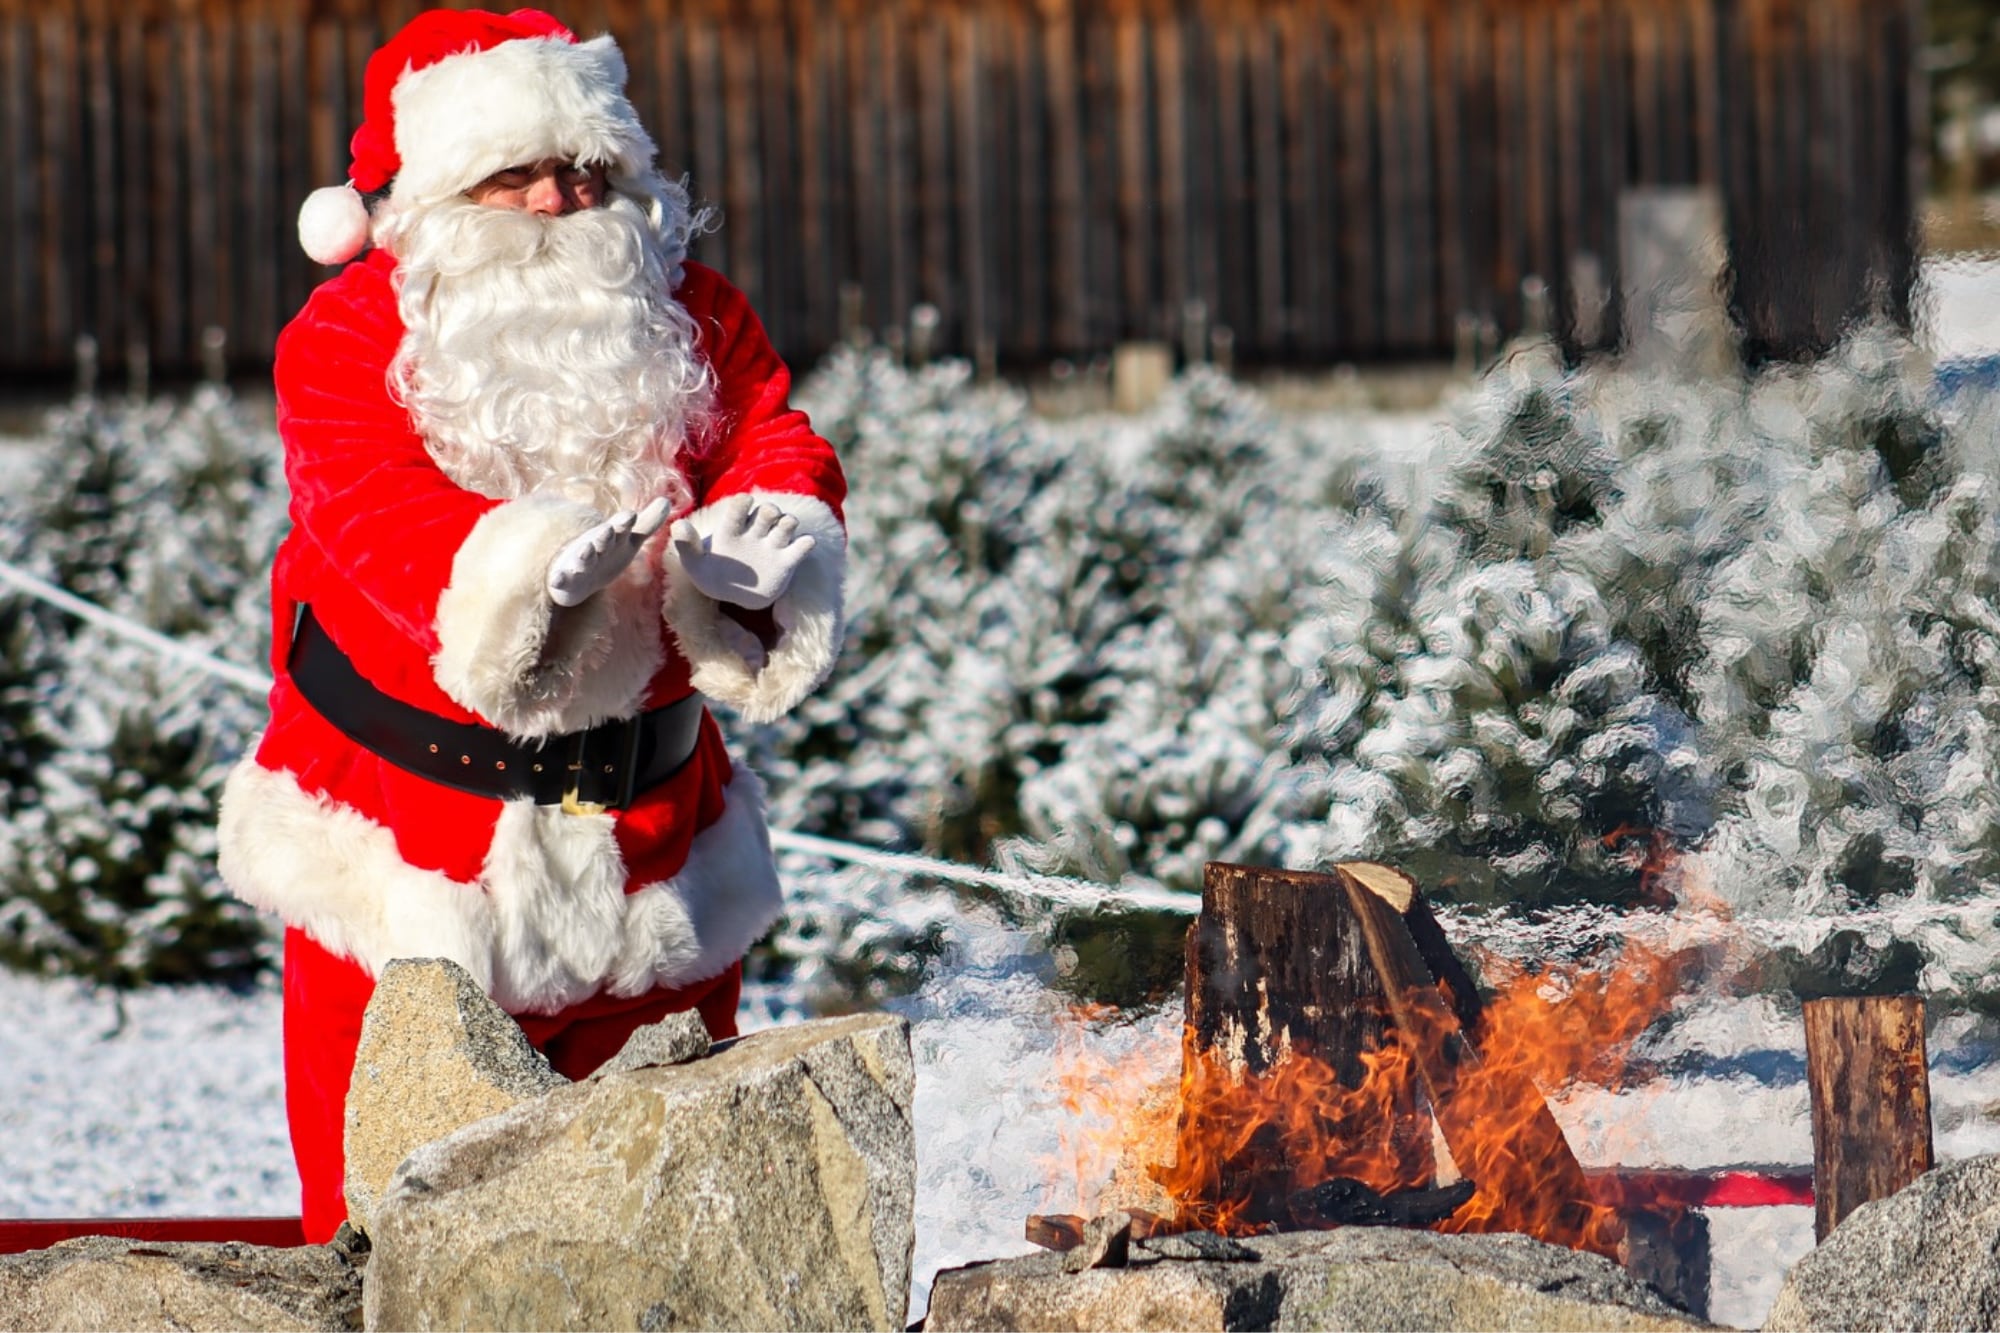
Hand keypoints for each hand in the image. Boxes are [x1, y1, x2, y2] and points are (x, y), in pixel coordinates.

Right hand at [546, 497, 670, 607]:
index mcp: (611, 538)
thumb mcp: (628, 541)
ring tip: (587, 549)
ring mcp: (578, 563)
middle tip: (608, 530)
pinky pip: (561, 580)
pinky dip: (558, 578)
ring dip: (584, 554)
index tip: (631, 515)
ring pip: (582, 559)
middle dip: (604, 536)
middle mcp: (595, 547)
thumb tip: (667, 501)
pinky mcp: (565, 580)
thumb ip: (647, 524)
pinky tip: (556, 578)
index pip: (620, 528)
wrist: (579, 578)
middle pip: (601, 541)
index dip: (624, 523)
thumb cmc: (606, 555)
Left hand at [671, 501, 816, 610]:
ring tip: (781, 533)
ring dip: (788, 523)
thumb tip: (677, 525)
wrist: (733, 596)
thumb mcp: (695, 562)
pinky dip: (806, 543)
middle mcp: (755, 532)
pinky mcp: (786, 562)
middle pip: (768, 511)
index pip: (741, 505)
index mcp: (733, 528)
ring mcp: (772, 546)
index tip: (743, 504)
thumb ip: (687, 544)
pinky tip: (801, 546)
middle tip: (766, 518)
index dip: (743, 502)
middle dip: (769, 511)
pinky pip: (802, 547)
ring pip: (787, 523)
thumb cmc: (710, 574)